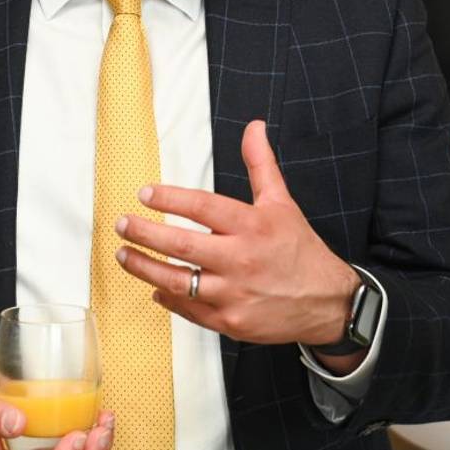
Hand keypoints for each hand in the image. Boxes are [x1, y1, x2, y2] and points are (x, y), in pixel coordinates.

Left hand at [116, 120, 359, 356]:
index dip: (170, 198)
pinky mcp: (231, 322)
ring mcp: (234, 294)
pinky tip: (154, 287)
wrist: (328, 303)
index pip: (203, 207)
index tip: (144, 193)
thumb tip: (253, 127)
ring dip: (145, 268)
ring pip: (178, 281)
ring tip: (124, 255)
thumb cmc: (300, 250)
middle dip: (145, 233)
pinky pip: (190, 310)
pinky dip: (168, 298)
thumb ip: (261, 164)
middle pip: (182, 245)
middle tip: (122, 224)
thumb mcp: (283, 202)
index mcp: (253, 226)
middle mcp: (242, 260)